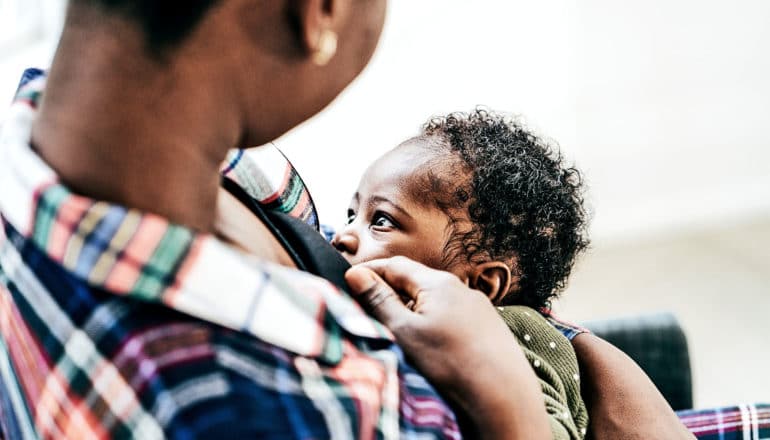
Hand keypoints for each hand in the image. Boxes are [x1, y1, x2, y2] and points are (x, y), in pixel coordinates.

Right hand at [345, 256, 550, 438]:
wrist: (502, 395)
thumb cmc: (451, 362)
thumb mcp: (404, 331)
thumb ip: (379, 300)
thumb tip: (356, 274)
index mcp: (437, 283)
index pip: (395, 265)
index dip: (370, 271)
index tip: (349, 282)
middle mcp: (460, 288)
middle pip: (415, 282)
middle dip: (389, 292)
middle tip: (366, 308)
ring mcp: (477, 308)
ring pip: (434, 302)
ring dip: (412, 310)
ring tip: (395, 331)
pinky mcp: (487, 328)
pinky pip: (452, 317)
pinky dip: (433, 324)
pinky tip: (429, 345)